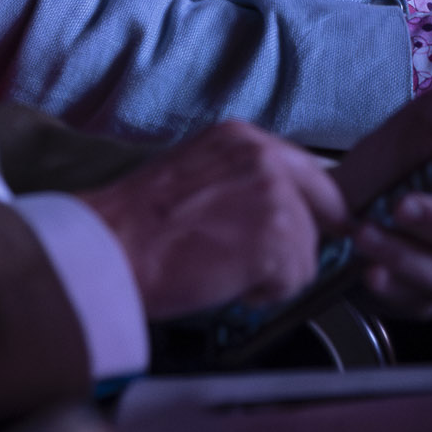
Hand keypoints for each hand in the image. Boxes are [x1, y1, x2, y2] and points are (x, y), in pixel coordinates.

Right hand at [79, 120, 342, 318]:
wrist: (111, 248)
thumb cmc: (137, 226)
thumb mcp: (195, 177)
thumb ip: (242, 182)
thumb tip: (275, 210)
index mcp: (241, 138)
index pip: (307, 171)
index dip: (314, 207)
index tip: (320, 227)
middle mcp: (264, 156)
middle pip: (317, 210)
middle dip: (292, 244)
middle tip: (251, 262)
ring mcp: (275, 194)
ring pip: (308, 251)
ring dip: (275, 273)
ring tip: (224, 270)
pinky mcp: (278, 236)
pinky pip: (297, 279)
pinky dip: (267, 293)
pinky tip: (228, 283)